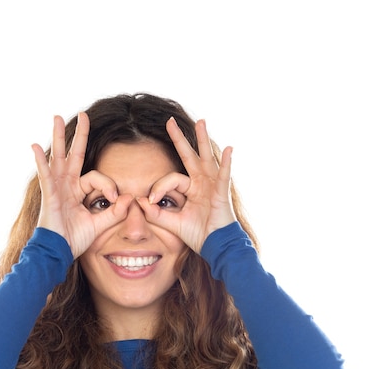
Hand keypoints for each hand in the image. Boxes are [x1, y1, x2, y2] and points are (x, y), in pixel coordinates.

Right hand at [32, 113, 128, 257]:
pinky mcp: (49, 195)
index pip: (97, 178)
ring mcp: (56, 188)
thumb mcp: (99, 224)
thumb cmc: (74, 240)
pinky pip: (45, 175)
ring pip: (58, 157)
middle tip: (85, 115)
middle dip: (79, 135)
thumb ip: (114, 212)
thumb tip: (130, 198)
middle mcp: (66, 186)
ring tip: (56, 117)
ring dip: (58, 137)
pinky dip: (40, 161)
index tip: (115, 198)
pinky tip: (35, 146)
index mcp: (77, 191)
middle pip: (73, 155)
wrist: (59, 252)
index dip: (108, 186)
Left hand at [138, 117, 236, 252]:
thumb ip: (156, 214)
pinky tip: (229, 149)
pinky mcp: (222, 193)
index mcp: (191, 189)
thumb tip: (139, 201)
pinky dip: (226, 163)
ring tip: (201, 122)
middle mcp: (202, 183)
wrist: (216, 247)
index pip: (171, 179)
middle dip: (179, 139)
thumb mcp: (172, 223)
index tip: (151, 200)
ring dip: (203, 140)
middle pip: (189, 156)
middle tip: (169, 121)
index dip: (159, 188)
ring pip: (206, 158)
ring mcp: (213, 186)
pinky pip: (224, 176)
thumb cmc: (198, 235)